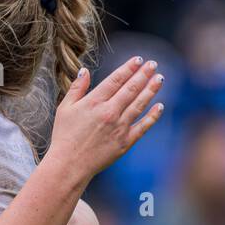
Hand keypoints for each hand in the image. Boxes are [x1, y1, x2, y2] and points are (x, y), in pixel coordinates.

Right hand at [48, 57, 163, 179]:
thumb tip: (84, 70)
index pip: (116, 79)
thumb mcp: (64, 109)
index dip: (128, 68)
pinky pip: (143, 126)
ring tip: (159, 78)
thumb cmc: (64, 136)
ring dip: (151, 90)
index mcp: (94, 102)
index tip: (138, 60)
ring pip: (140, 104)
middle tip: (153, 64)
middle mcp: (110, 112)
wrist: (69, 165)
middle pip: (131, 89)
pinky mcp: (125, 142)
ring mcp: (119, 127)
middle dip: (143, 74)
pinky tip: (160, 105)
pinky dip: (153, 115)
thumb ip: (77, 88)